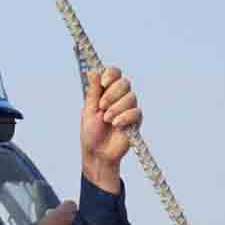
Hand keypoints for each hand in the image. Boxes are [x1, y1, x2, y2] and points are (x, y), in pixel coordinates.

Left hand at [79, 66, 141, 192]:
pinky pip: (136, 112)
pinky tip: (116, 125)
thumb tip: (92, 71)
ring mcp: (128, 108)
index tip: (103, 82)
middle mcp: (119, 97)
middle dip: (112, 94)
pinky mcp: (136, 120)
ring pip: (130, 97)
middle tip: (102, 107)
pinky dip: (125, 117)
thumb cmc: (91, 133)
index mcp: (106, 92)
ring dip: (116, 108)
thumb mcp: (88, 110)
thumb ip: (93, 91)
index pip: (114, 73)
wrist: (98, 153)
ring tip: (107, 120)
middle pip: (124, 82)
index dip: (111, 74)